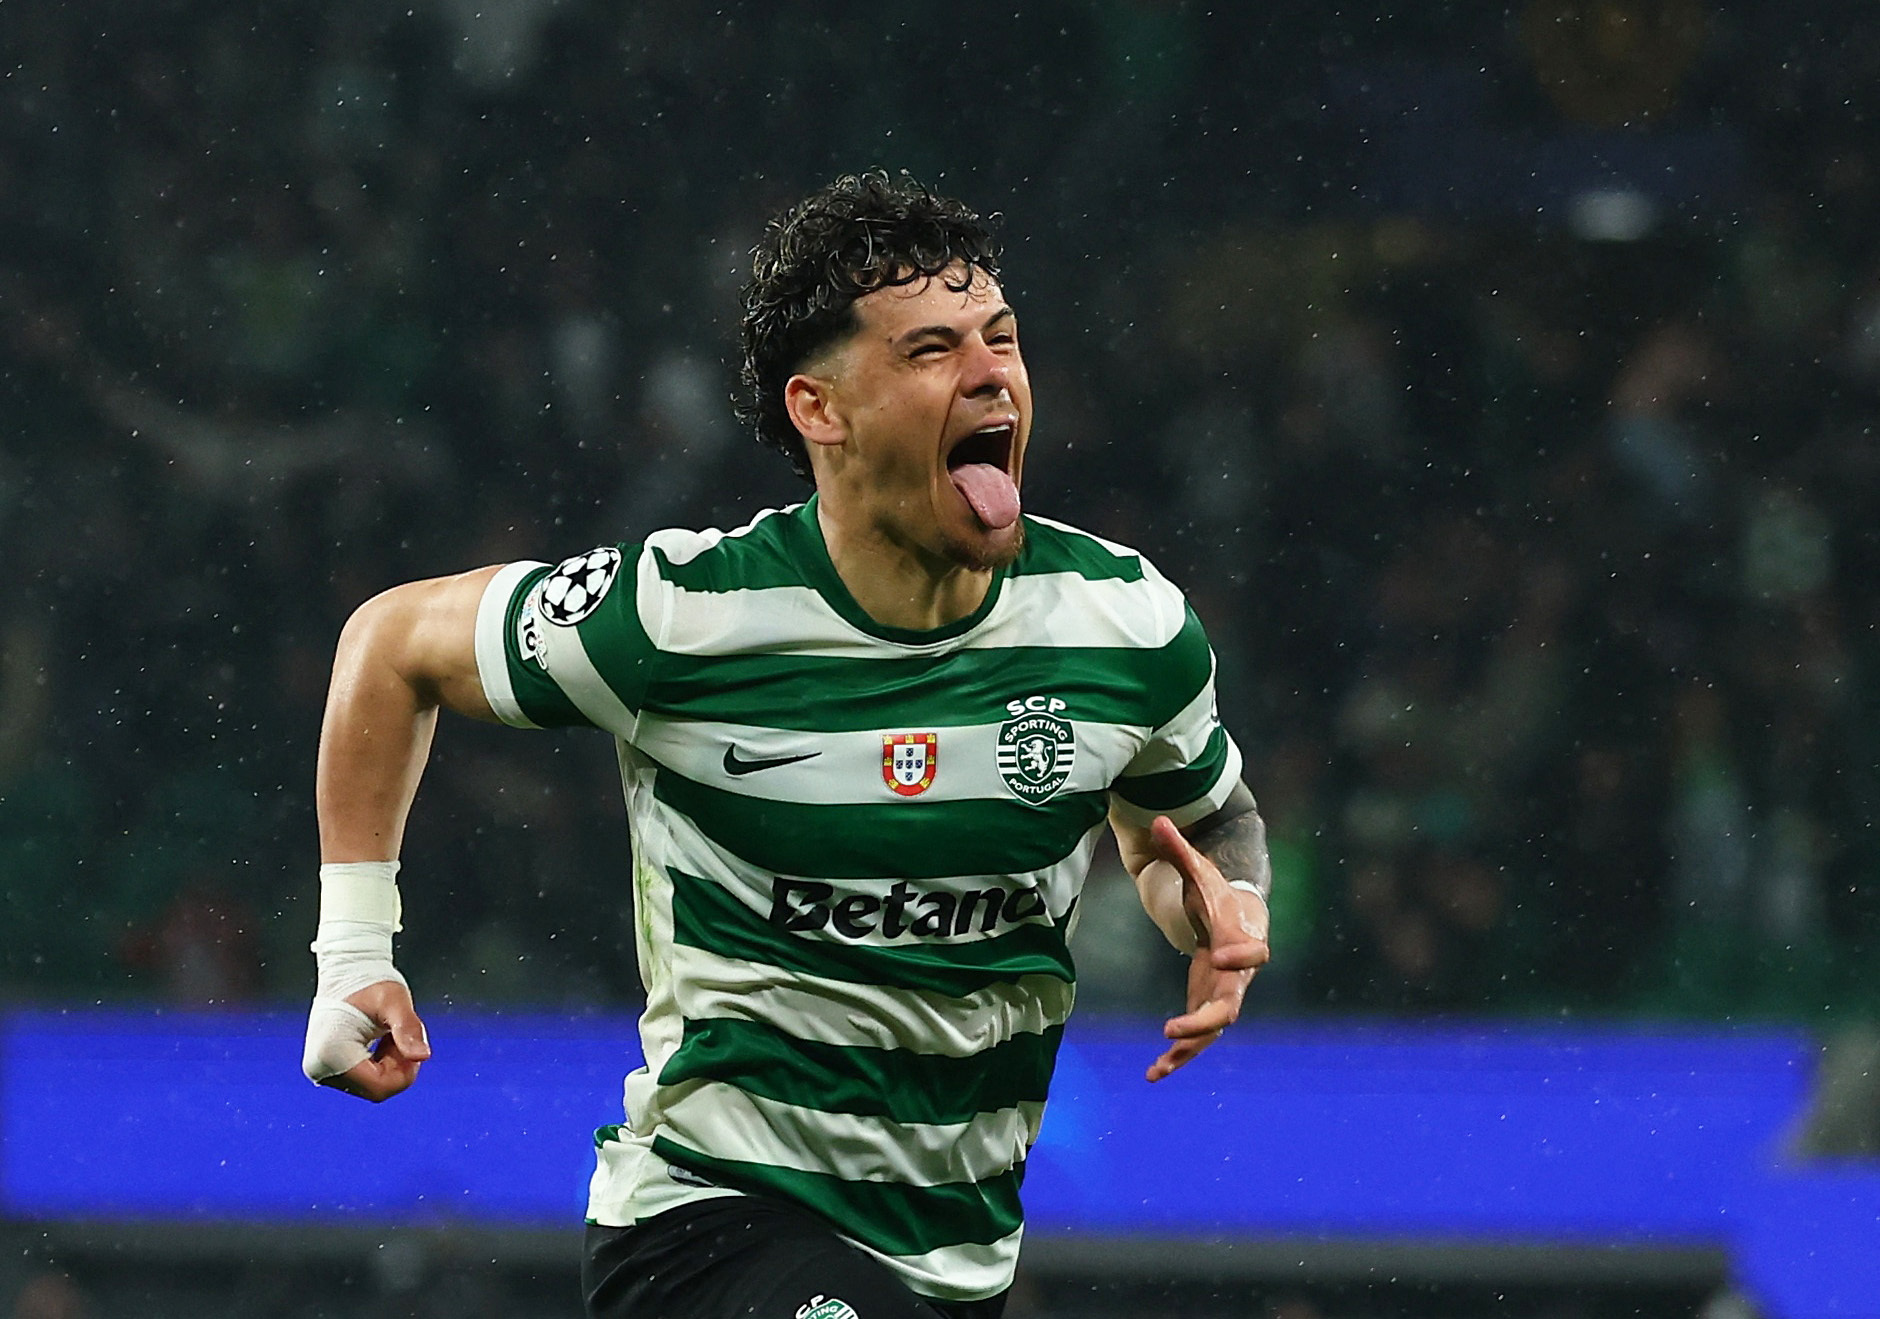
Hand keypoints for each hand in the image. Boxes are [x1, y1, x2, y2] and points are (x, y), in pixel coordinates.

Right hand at [304, 979, 431, 1101]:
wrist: (346, 972)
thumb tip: (423, 1056)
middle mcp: (318, 1067)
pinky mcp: (324, 1068)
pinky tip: (380, 1041)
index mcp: (332, 1053)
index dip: (405, 1072)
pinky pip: (361, 1079)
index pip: (379, 1087)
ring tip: (389, 1034)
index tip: (413, 1045)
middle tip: (400, 1036)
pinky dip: (378, 1064)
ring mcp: (319, 1070)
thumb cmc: (370, 982)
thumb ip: (408, 1030)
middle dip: (398, 1067)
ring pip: (370, 1086)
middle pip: (375, 1090)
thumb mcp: (395, 1002)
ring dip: (389, 1065)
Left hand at [1145, 815, 1268, 1082]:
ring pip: (1212, 1032)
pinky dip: (1177, 1057)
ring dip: (1187, 1050)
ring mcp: (1224, 995)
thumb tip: (1158, 818)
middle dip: (1204, 1020)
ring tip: (1158, 1066)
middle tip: (1173, 1028)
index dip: (1241, 957)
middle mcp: (1238, 976)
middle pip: (1231, 1005)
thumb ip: (1181, 849)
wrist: (1235, 919)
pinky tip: (1152, 1074)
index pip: (1253, 954)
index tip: (1220, 955)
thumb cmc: (1218, 893)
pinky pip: (1197, 1039)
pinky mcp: (1206, 1008)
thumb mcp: (1199, 871)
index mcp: (1242, 940)